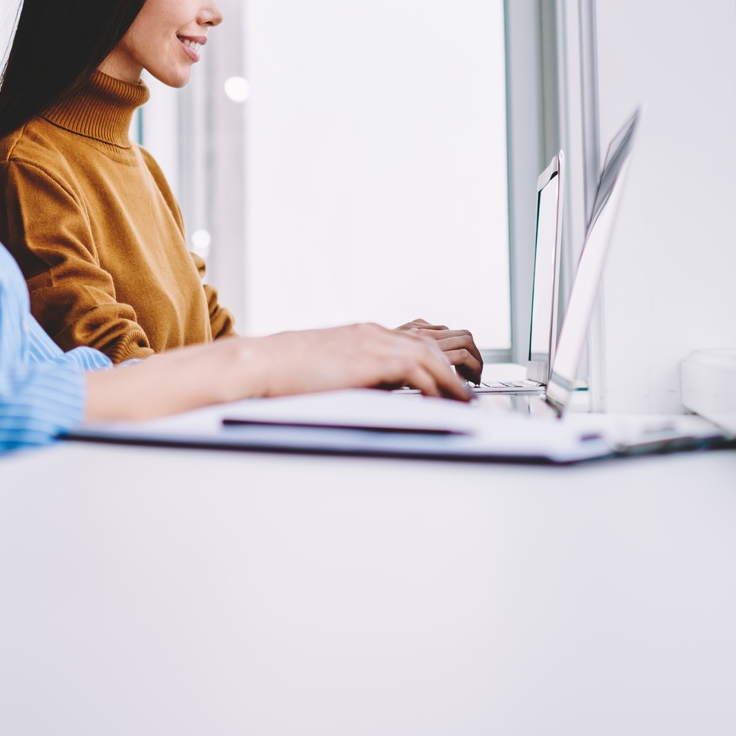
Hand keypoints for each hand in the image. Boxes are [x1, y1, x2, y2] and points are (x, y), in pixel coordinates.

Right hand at [247, 324, 473, 400]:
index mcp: (365, 333)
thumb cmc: (289, 372)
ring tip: (466, 400)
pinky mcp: (369, 358)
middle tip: (471, 388)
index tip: (454, 377)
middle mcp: (374, 333)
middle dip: (456, 365)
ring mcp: (373, 342)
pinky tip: (443, 402)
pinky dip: (435, 385)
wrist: (264, 363)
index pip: (416, 339)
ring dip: (453, 379)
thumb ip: (359, 376)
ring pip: (431, 355)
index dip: (440, 358)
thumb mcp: (333, 371)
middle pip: (431, 342)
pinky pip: (417, 369)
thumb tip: (380, 394)